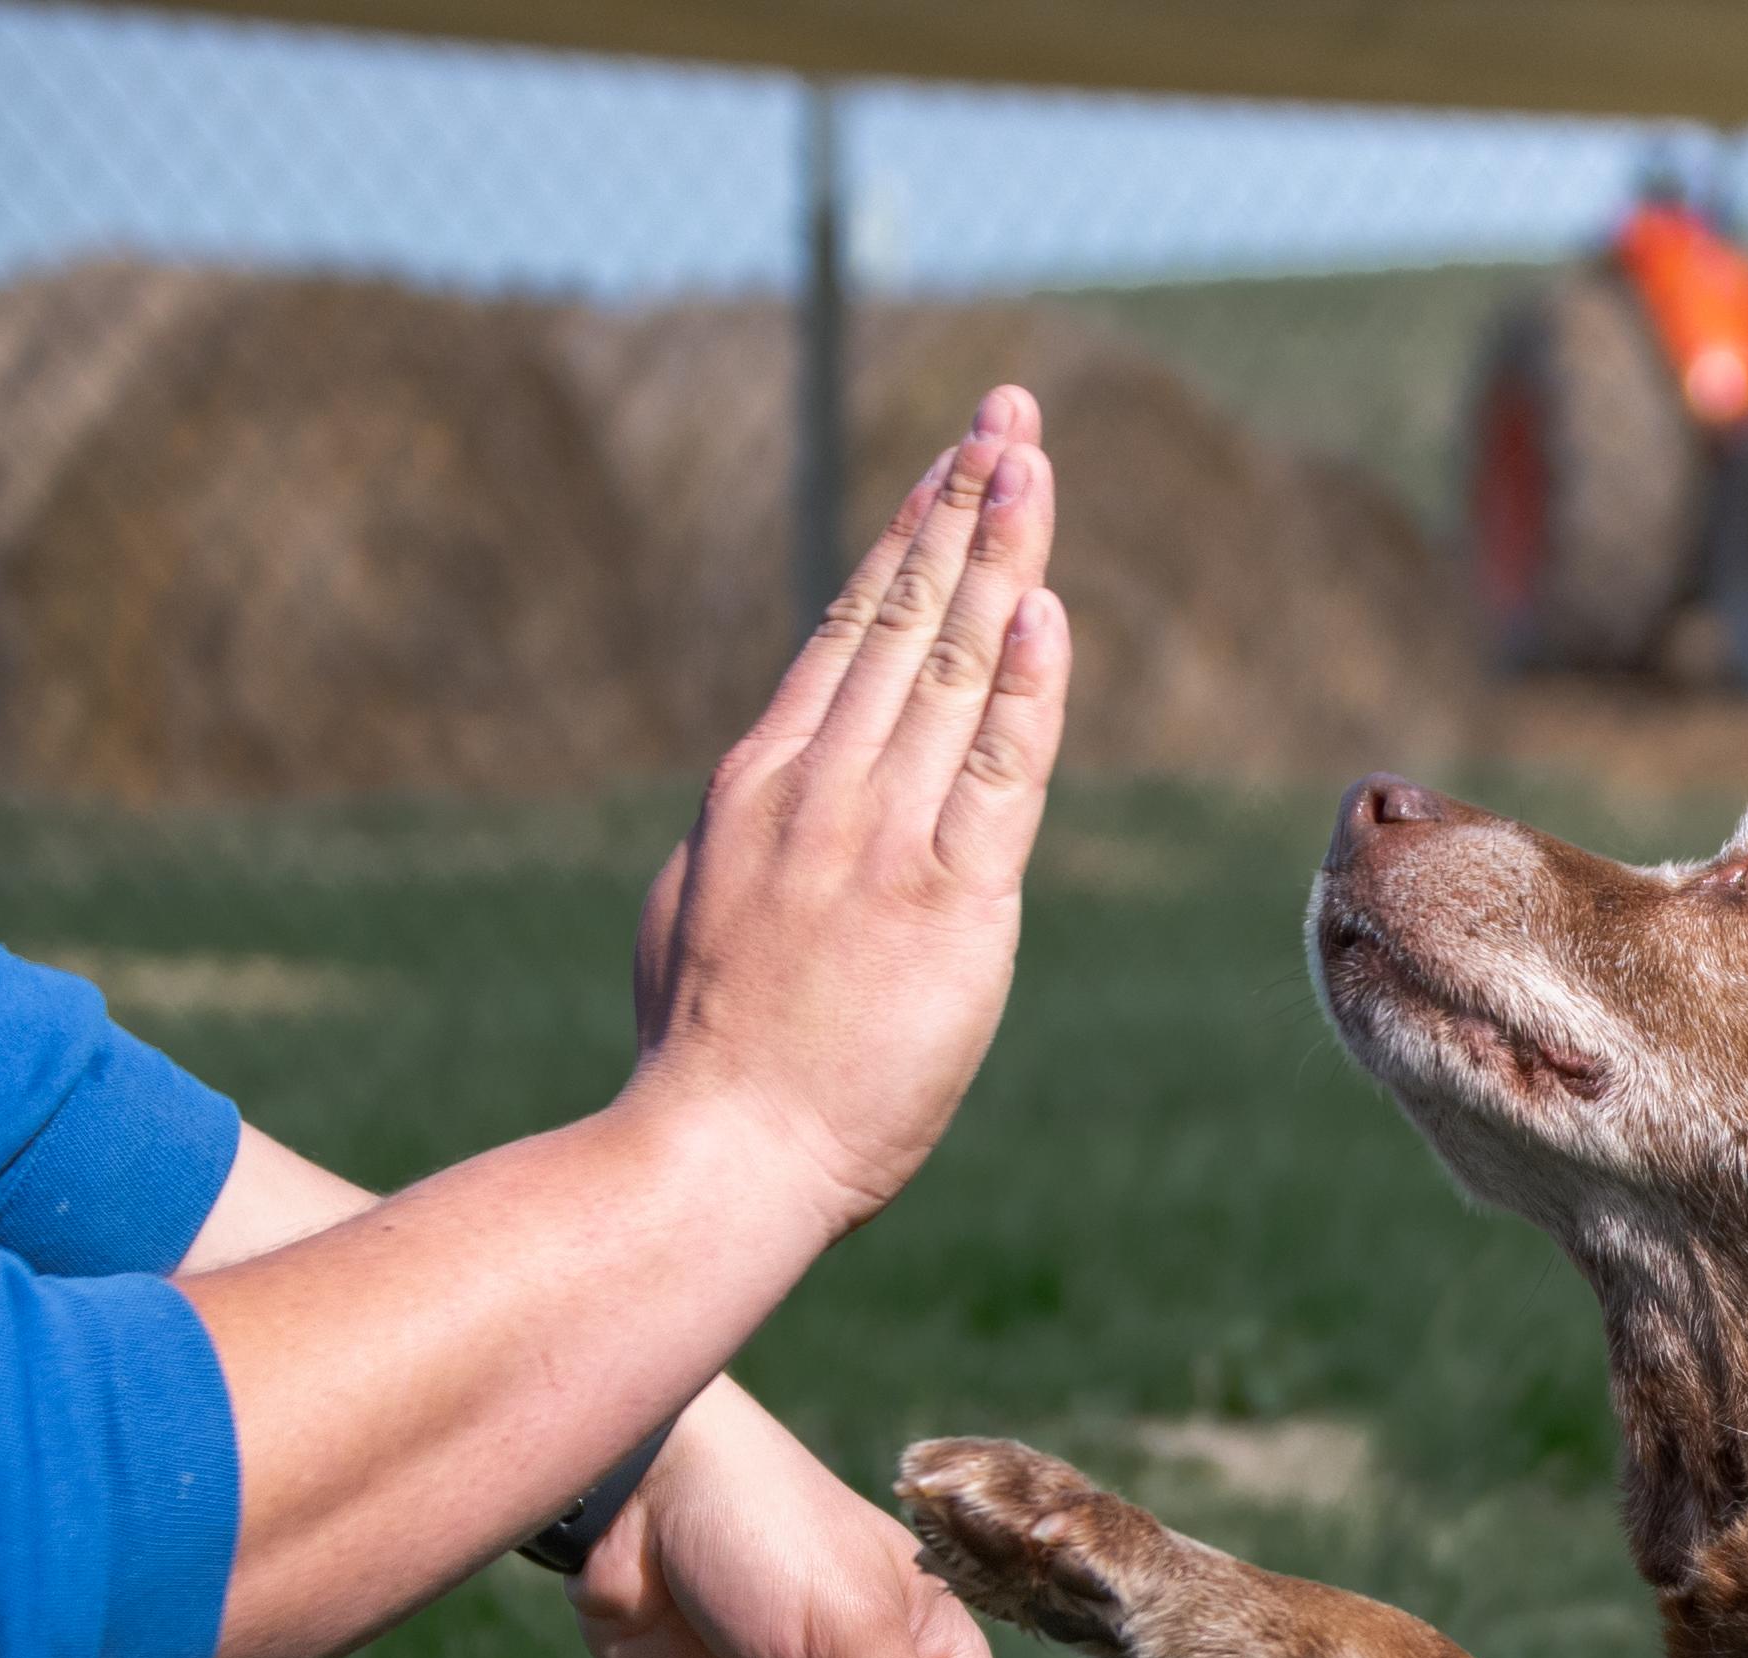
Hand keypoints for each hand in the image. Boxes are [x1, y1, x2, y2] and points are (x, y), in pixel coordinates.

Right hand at [626, 386, 1069, 1226]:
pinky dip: (1026, 689)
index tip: (955, 466)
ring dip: (1001, 558)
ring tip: (1034, 464)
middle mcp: (819, 787)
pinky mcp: (946, 903)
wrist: (713, 1152)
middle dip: (963, 506)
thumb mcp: (700, 910)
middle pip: (907, 618)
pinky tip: (1047, 610)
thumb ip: (746, 841)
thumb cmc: (703, 1058)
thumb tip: (756, 801)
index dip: (910, 538)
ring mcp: (881, 838)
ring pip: (955, 669)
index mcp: (759, 782)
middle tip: (1011, 415)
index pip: (851, 631)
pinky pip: (998, 776)